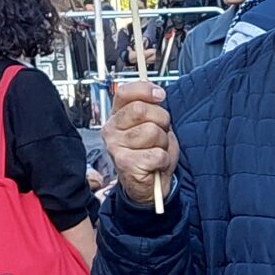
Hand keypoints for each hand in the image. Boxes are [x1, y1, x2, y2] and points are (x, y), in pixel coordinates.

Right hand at [104, 80, 178, 205]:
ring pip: (152, 132)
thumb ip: (152, 107)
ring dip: (163, 143)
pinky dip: (163, 160)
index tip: (160, 95)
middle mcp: (111, 130)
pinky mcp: (125, 164)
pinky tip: (155, 164)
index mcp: (117, 116)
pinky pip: (157, 154)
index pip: (125, 92)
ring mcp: (115, 147)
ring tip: (156, 151)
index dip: (145, 90)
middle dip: (161, 120)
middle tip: (161, 134)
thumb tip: (158, 93)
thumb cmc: (151, 153)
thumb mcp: (154, 124)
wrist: (150, 185)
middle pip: (142, 110)